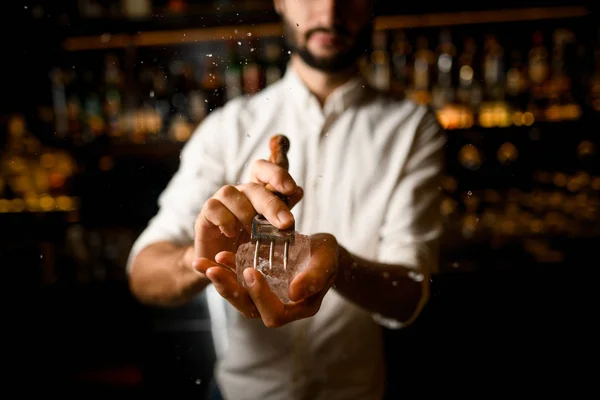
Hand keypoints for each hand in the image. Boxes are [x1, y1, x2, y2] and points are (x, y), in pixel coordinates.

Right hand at [192, 159, 303, 264]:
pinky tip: (232, 233)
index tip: (291, 188)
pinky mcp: (206, 214)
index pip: (263, 170)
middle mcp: (239, 192)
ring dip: (245, 214)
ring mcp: (220, 201)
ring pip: (230, 193)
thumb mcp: (269, 230)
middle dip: (271, 204)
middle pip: (253, 187)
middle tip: (285, 222)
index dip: (276, 174)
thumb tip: (299, 191)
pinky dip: (225, 220)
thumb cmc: (247, 243)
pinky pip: (214, 208)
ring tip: (253, 233)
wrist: (221, 262)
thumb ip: (282, 211)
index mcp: (256, 192)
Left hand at [197, 233, 338, 327]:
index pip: (274, 314)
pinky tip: (212, 257)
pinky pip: (235, 282)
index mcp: (298, 307)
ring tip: (205, 265)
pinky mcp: (255, 283)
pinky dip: (223, 270)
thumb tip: (294, 293)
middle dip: (229, 290)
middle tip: (214, 270)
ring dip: (220, 282)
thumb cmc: (327, 254)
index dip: (260, 296)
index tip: (251, 271)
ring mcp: (264, 296)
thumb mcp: (326, 260)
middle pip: (249, 308)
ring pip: (238, 297)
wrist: (320, 248)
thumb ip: (314, 277)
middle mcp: (279, 307)